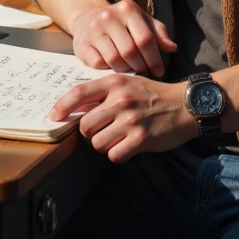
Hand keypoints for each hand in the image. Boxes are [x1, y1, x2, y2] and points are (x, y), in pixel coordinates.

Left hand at [49, 73, 196, 162]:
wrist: (185, 106)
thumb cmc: (153, 95)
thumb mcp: (128, 84)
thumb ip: (103, 93)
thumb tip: (74, 109)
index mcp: (115, 83)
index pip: (78, 93)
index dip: (62, 106)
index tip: (53, 117)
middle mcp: (121, 100)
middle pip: (85, 125)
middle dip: (90, 133)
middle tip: (103, 131)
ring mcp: (130, 120)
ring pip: (97, 143)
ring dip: (105, 144)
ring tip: (119, 137)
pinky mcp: (140, 139)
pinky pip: (114, 155)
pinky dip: (118, 154)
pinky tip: (129, 145)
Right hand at [70, 0, 176, 75]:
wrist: (88, 18)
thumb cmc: (122, 23)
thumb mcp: (142, 21)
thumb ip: (158, 33)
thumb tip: (172, 47)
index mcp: (128, 9)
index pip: (145, 38)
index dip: (155, 58)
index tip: (159, 71)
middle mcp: (109, 17)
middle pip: (130, 51)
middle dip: (141, 66)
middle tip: (145, 72)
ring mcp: (94, 30)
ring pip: (115, 60)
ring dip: (125, 70)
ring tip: (130, 70)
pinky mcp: (81, 44)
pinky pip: (99, 65)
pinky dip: (108, 70)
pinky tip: (114, 69)